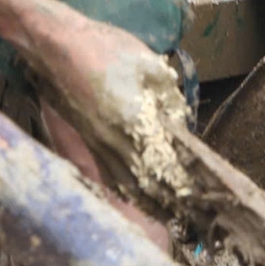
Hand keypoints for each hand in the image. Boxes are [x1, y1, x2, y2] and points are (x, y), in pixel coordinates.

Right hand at [41, 16, 192, 202]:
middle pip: (149, 185)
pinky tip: (138, 198)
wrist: (57, 47)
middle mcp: (116, 143)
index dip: (187, 184)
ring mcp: (100, 146)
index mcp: (135, 123)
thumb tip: (180, 122)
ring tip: (174, 218)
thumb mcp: (148, 64)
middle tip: (197, 217)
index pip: (167, 165)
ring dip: (152, 205)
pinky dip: (129, 193)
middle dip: (174, 204)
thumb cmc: (104, 50)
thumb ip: (168, 97)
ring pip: (129, 186)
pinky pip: (112, 177)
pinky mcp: (89, 142)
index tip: (207, 198)